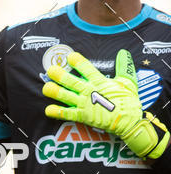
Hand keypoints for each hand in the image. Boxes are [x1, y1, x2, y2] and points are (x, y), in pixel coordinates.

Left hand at [43, 49, 168, 158]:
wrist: (128, 121)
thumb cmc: (129, 102)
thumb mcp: (128, 82)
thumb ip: (124, 67)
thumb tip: (123, 52)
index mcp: (100, 82)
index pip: (87, 68)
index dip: (78, 62)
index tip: (70, 56)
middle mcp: (90, 91)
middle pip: (71, 81)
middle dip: (60, 75)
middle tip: (51, 70)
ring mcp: (85, 104)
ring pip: (66, 96)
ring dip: (55, 92)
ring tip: (46, 88)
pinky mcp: (83, 116)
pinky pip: (67, 114)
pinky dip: (57, 112)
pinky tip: (48, 110)